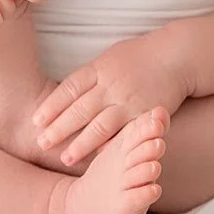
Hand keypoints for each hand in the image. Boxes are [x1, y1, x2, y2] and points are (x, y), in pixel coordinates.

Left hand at [32, 33, 193, 166]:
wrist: (177, 54)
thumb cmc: (140, 55)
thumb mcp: (109, 58)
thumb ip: (90, 76)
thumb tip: (66, 96)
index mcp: (99, 69)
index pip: (68, 89)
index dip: (51, 106)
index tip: (36, 121)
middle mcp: (111, 85)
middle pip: (79, 110)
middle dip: (58, 129)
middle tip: (40, 144)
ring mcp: (129, 101)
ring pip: (100, 126)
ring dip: (81, 144)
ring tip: (65, 159)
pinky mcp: (146, 114)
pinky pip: (126, 134)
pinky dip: (111, 147)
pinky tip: (98, 159)